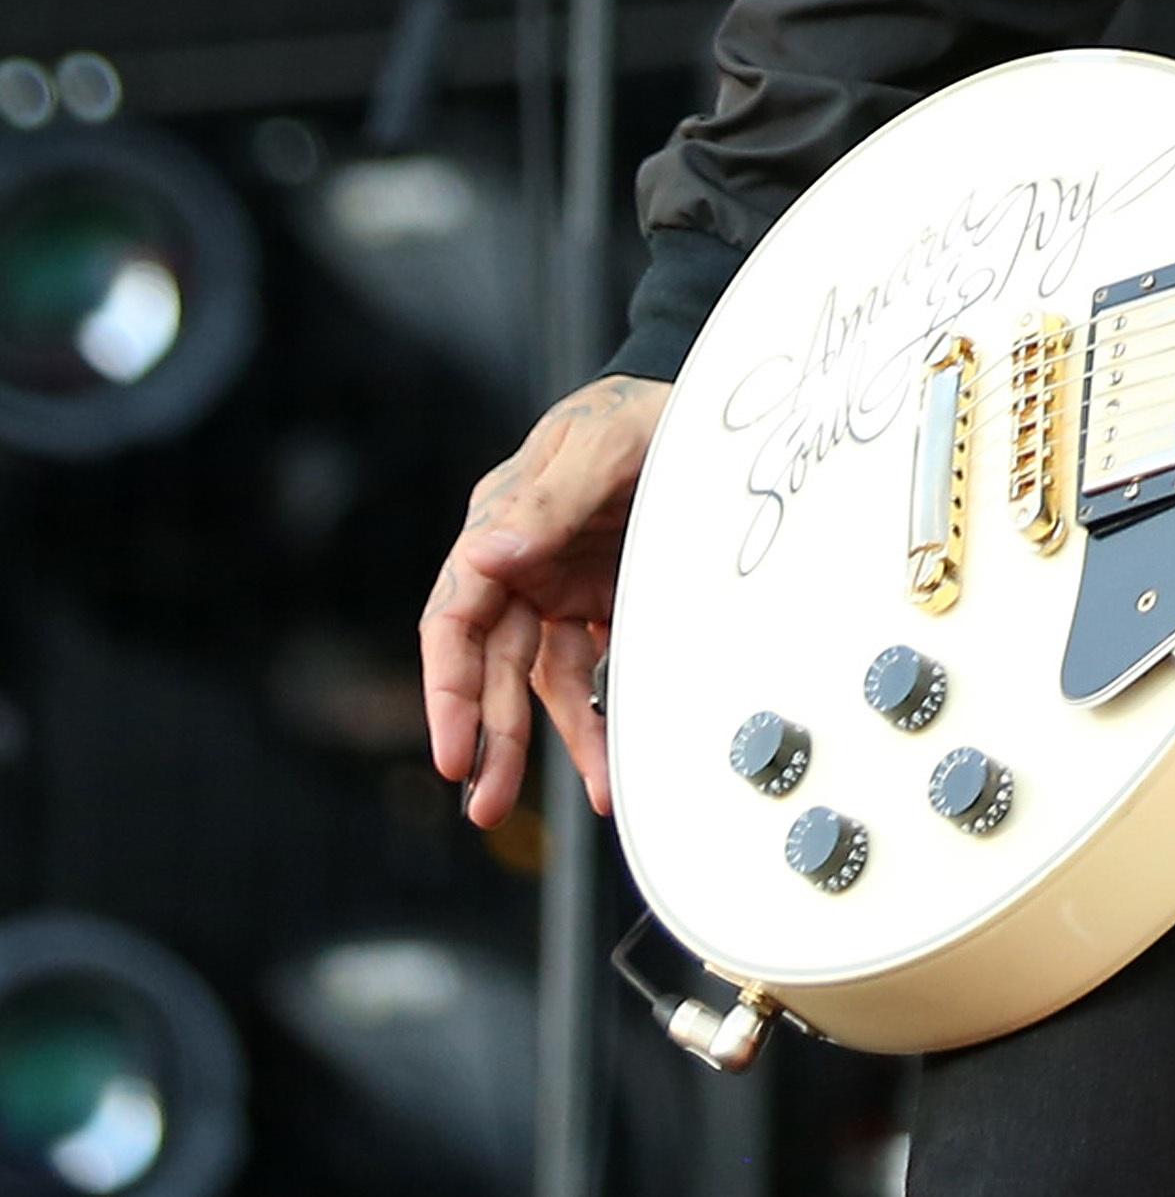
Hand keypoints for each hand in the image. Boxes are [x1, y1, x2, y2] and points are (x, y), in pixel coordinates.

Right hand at [421, 373, 667, 826]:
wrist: (692, 401)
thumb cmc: (634, 410)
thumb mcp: (599, 443)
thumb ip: (546, 503)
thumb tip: (484, 556)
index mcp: (499, 527)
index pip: (456, 621)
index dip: (448, 689)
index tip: (451, 749)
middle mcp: (522, 567)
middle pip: (493, 666)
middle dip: (488, 737)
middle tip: (484, 807)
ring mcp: (562, 588)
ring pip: (543, 680)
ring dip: (552, 741)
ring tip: (584, 796)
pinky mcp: (606, 602)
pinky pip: (595, 670)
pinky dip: (601, 714)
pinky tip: (614, 758)